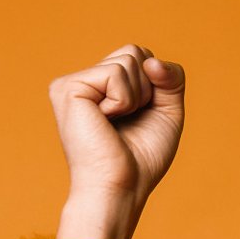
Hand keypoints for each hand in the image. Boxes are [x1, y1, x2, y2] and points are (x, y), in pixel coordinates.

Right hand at [47, 43, 185, 211]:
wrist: (121, 187)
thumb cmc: (141, 158)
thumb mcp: (168, 111)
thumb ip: (170, 78)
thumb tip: (152, 61)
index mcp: (102, 86)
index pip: (142, 56)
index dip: (157, 84)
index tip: (142, 116)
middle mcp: (84, 81)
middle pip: (136, 51)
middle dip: (148, 88)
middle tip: (129, 119)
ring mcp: (72, 82)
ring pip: (129, 59)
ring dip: (137, 96)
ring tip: (117, 122)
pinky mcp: (68, 88)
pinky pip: (116, 73)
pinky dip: (124, 100)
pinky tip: (107, 120)